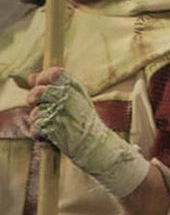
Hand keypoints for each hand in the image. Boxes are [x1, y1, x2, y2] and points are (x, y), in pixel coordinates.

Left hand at [28, 68, 150, 197]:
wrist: (93, 142)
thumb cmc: (83, 118)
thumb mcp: (73, 97)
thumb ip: (51, 86)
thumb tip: (30, 77)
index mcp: (75, 86)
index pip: (54, 73)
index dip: (43, 77)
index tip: (41, 84)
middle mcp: (68, 97)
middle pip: (38, 92)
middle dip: (33, 99)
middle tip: (37, 104)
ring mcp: (60, 112)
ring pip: (35, 112)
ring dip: (38, 120)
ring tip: (51, 123)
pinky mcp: (53, 128)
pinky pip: (35, 128)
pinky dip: (39, 133)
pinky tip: (49, 134)